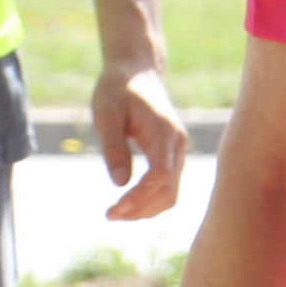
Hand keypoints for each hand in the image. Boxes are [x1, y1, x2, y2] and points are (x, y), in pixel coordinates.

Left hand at [90, 58, 191, 224]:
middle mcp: (177, 143)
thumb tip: (120, 184)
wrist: (137, 71)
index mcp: (163, 131)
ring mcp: (179, 150)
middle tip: (109, 215)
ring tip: (116, 213)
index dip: (139, 198)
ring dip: (146, 210)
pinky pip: (169, 186)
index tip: (113, 209)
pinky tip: (129, 204)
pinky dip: (151, 201)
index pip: (159, 176)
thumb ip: (114, 147)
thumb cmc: (117, 89)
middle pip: (168, 191)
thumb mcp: (106, 113)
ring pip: (171, 193)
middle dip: (140, 209)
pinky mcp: (174, 154)